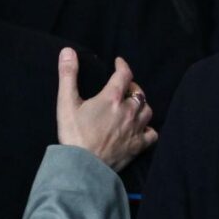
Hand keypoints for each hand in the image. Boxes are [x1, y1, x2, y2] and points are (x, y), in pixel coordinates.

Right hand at [57, 48, 157, 171]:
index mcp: (112, 98)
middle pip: (138, 92)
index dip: (123, 66)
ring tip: (132, 105)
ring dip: (141, 105)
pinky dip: (148, 128)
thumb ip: (68, 76)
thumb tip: (68, 51)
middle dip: (131, 87)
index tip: (119, 62)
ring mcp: (136, 128)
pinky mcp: (138, 145)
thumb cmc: (73, 135)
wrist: (83, 167)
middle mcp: (128, 110)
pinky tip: (142, 128)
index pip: (124, 74)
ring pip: (147, 110)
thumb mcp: (66, 103)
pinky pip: (152, 133)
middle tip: (123, 87)